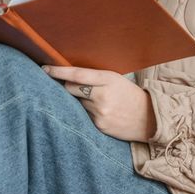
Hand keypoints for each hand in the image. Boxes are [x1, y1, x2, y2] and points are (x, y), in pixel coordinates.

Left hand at [41, 64, 156, 142]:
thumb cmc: (131, 95)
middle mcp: (102, 96)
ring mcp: (100, 112)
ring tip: (98, 102)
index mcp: (108, 79)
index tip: (45, 68)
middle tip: (76, 87)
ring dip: (81, 101)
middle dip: (69, 87)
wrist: (150, 118)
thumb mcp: (117, 80)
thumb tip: (70, 79)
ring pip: (77, 103)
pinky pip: (84, 115)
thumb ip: (96, 79)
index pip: (77, 74)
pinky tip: (102, 112)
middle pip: (71, 89)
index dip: (59, 71)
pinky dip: (87, 112)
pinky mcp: (98, 125)